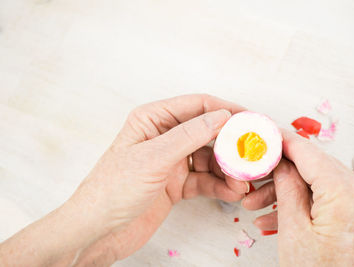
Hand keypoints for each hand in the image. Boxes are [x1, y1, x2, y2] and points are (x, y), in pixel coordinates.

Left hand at [0, 94, 248, 266]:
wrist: (97, 232)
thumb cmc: (112, 190)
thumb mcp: (153, 158)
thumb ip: (189, 135)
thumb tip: (222, 115)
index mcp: (153, 120)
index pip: (198, 105)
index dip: (227, 110)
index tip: (252, 121)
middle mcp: (164, 137)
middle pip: (207, 132)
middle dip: (231, 144)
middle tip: (253, 156)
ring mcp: (171, 161)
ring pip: (209, 158)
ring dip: (228, 169)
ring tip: (242, 182)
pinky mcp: (175, 184)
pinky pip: (204, 180)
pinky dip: (219, 186)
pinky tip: (232, 193)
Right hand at [242, 129, 353, 265]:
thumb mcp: (293, 230)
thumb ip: (287, 187)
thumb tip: (280, 161)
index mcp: (346, 193)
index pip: (307, 152)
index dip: (281, 140)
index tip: (264, 133)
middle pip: (312, 166)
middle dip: (278, 172)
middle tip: (253, 175)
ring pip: (316, 182)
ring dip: (285, 191)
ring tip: (256, 204)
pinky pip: (326, 197)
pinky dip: (302, 203)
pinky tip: (274, 216)